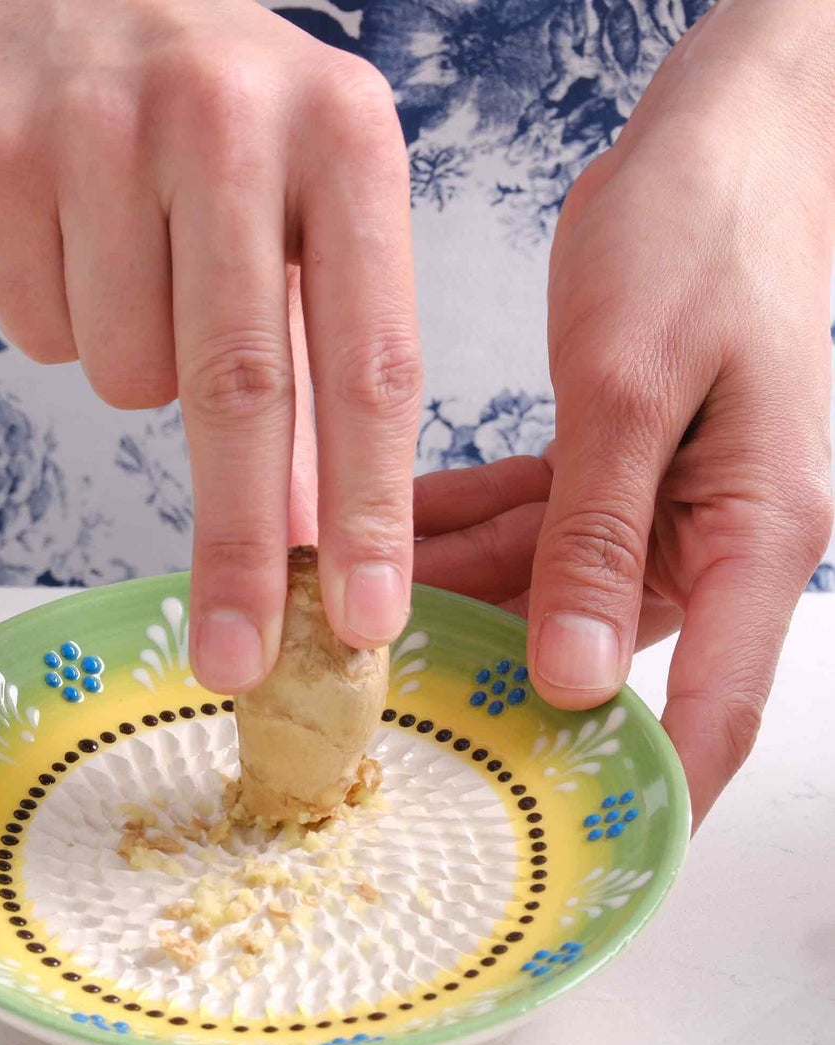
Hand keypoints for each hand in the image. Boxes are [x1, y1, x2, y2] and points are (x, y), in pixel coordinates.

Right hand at [0, 0, 422, 689]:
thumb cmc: (204, 111)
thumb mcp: (299, 199)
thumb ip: (316, 356)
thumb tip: (306, 532)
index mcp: (342, 135)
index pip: (369, 357)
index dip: (365, 504)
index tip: (364, 617)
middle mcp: (228, 122)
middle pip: (239, 390)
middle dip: (236, 549)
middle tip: (237, 658)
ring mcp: (99, 134)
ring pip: (124, 374)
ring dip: (133, 368)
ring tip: (134, 261)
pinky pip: (40, 336)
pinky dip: (59, 320)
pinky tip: (68, 238)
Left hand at [417, 0, 834, 826]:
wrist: (718, 139)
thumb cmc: (706, 237)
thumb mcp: (636, 388)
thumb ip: (601, 538)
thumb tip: (578, 677)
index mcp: (748, 535)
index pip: (713, 714)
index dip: (650, 798)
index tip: (569, 858)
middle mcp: (705, 539)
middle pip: (589, 657)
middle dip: (484, 686)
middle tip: (374, 719)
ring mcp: (654, 506)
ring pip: (535, 591)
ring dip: (444, 602)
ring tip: (342, 622)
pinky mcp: (610, 469)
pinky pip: (523, 526)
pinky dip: (456, 533)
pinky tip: (377, 541)